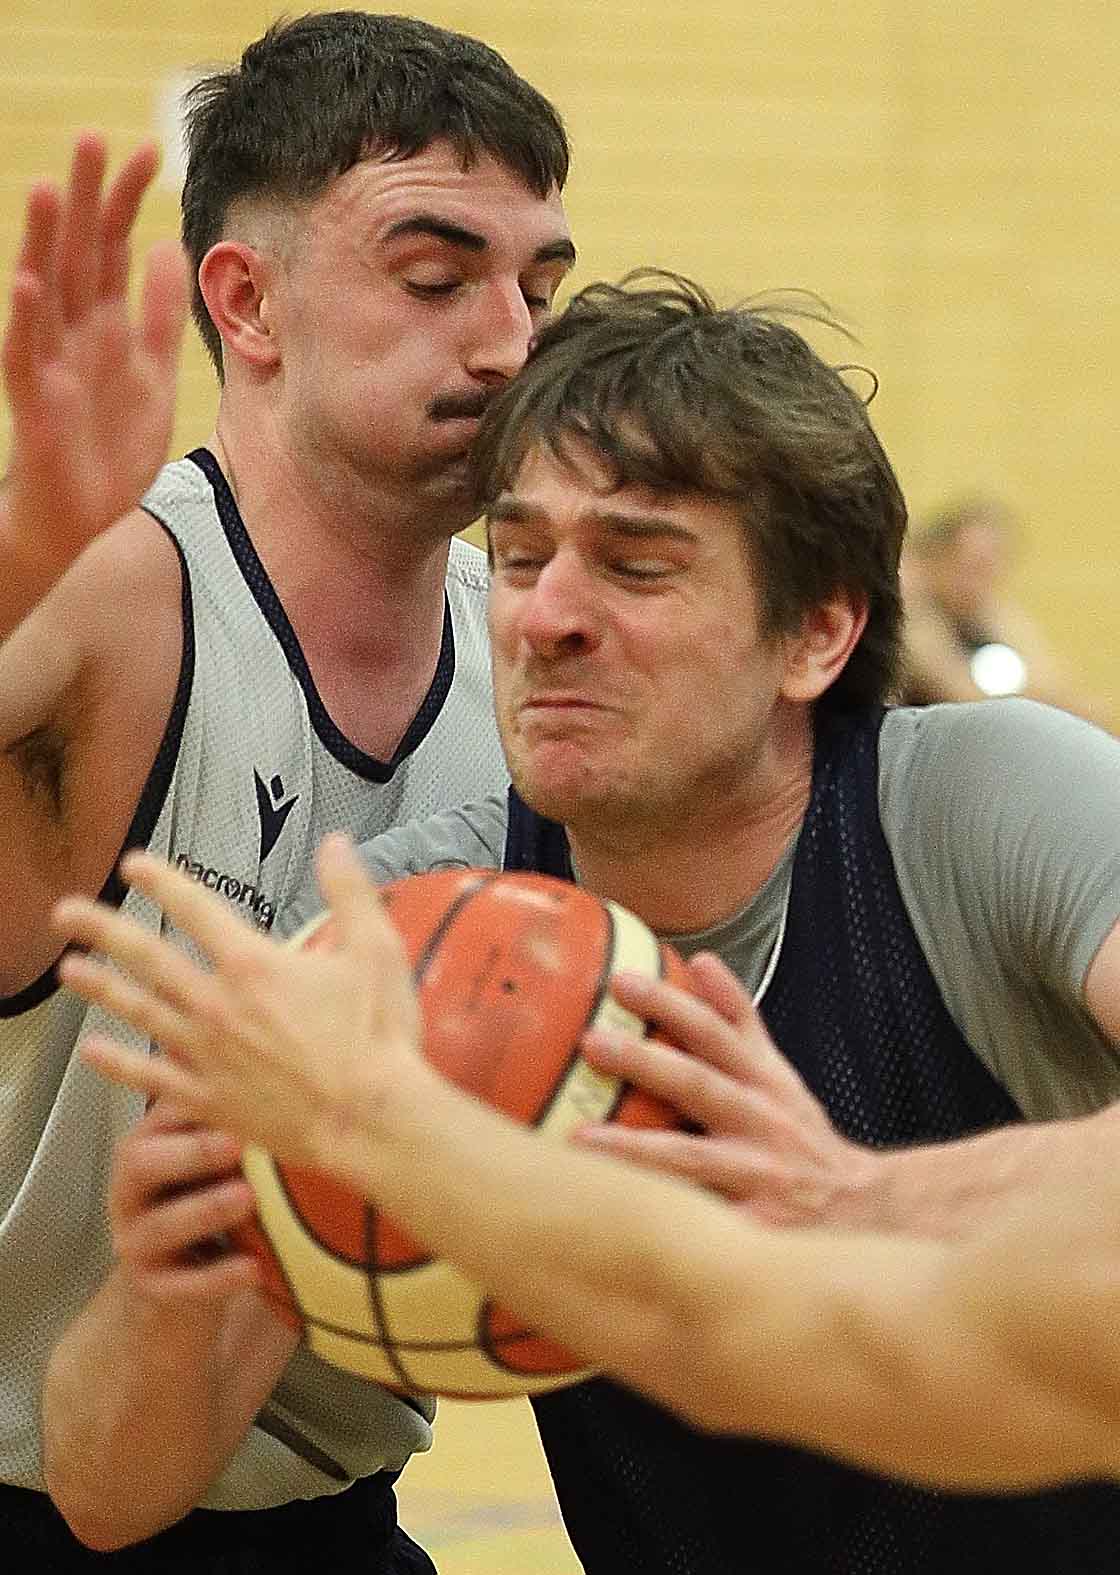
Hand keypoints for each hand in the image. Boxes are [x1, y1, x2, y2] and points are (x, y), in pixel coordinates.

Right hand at [1, 132, 186, 579]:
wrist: (84, 515)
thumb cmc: (110, 446)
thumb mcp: (150, 375)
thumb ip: (156, 316)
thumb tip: (165, 249)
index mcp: (106, 324)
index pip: (116, 247)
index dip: (129, 201)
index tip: (150, 148)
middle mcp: (74, 332)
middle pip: (80, 254)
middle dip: (87, 199)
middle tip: (94, 137)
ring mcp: (50, 362)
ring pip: (46, 290)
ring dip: (46, 242)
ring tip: (51, 189)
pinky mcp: (35, 401)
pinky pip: (26, 354)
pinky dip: (28, 318)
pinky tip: (31, 282)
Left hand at [54, 835, 423, 1166]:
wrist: (369, 1120)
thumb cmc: (378, 1036)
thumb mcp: (376, 950)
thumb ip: (350, 891)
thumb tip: (333, 841)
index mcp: (253, 964)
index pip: (196, 910)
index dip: (161, 882)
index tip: (132, 866)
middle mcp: (217, 1004)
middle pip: (148, 957)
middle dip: (103, 929)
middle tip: (65, 912)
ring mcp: (206, 1054)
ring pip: (140, 1012)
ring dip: (100, 989)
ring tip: (67, 971)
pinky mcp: (208, 1098)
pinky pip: (151, 1078)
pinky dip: (119, 1065)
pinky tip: (92, 1053)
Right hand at [109, 1100, 259, 1304]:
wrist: (177, 1280)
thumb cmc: (200, 1199)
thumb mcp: (206, 1156)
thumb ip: (226, 1119)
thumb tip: (276, 1071)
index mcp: (145, 1147)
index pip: (160, 1116)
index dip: (193, 1104)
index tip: (239, 1091)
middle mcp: (130, 1191)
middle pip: (143, 1163)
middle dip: (191, 1152)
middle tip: (236, 1143)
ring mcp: (136, 1240)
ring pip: (162, 1225)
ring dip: (206, 1209)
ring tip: (248, 1197)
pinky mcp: (151, 1286)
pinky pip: (182, 1284)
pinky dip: (219, 1277)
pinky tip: (254, 1268)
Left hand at [577, 951, 880, 1227]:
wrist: (864, 1209)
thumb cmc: (798, 1136)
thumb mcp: (778, 1073)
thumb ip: (739, 1020)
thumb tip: (700, 960)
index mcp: (764, 1081)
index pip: (715, 1030)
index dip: (672, 1003)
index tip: (621, 981)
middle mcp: (763, 1123)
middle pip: (700, 1084)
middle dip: (646, 1062)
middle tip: (592, 1041)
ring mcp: (759, 1178)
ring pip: (692, 1159)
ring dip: (636, 1148)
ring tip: (581, 1140)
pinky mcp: (755, 1231)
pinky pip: (701, 1223)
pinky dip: (662, 1216)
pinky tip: (612, 1214)